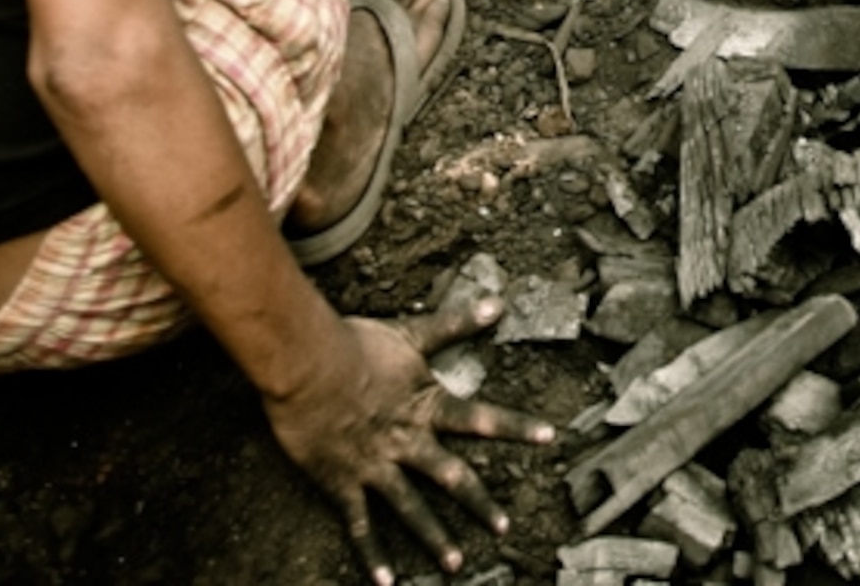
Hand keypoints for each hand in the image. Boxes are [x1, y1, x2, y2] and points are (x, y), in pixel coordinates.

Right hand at [265, 290, 557, 585]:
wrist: (308, 365)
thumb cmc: (357, 344)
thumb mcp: (413, 332)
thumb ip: (457, 323)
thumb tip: (501, 302)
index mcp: (427, 406)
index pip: (482, 418)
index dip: (518, 427)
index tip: (551, 438)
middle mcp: (408, 442)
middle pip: (453, 478)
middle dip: (479, 503)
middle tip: (504, 527)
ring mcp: (377, 466)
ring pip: (413, 510)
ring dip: (435, 538)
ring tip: (455, 565)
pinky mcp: (343, 482)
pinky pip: (361, 526)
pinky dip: (373, 556)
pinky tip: (385, 583)